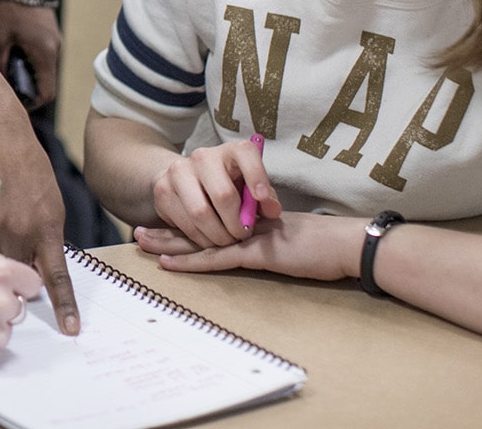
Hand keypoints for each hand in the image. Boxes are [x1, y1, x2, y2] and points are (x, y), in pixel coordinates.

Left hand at [0, 0, 60, 109]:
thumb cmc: (8, 6)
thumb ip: (0, 64)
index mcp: (45, 54)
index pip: (47, 93)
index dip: (31, 102)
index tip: (13, 101)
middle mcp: (55, 49)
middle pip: (45, 81)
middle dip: (25, 87)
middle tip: (4, 83)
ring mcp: (54, 39)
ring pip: (42, 67)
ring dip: (26, 71)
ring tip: (4, 64)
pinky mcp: (49, 31)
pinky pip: (42, 54)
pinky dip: (28, 58)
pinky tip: (10, 49)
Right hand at [0, 117, 80, 334]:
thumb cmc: (28, 168)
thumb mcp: (50, 203)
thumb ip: (44, 236)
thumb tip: (34, 265)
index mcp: (47, 229)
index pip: (56, 277)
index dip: (63, 306)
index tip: (69, 329)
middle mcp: (21, 231)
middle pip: (14, 271)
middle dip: (12, 266)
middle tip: (10, 237)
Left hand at [134, 211, 360, 281]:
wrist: (345, 245)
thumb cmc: (321, 245)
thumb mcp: (287, 239)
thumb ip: (266, 237)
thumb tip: (250, 242)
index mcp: (248, 219)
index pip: (209, 219)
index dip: (183, 221)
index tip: (159, 223)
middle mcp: (243, 224)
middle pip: (197, 225)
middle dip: (166, 229)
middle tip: (137, 232)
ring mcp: (248, 237)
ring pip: (200, 240)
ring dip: (170, 242)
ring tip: (142, 242)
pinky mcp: (256, 253)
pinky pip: (217, 259)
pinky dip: (191, 261)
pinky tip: (170, 263)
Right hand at [148, 136, 280, 247]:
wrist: (186, 180)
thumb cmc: (229, 185)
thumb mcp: (249, 188)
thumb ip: (266, 199)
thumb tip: (272, 210)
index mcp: (230, 151)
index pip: (246, 154)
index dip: (257, 176)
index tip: (263, 199)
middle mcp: (203, 156)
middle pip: (223, 194)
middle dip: (236, 224)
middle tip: (243, 237)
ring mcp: (178, 171)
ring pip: (200, 213)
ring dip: (218, 236)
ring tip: (227, 241)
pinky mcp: (162, 190)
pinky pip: (184, 223)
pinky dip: (201, 239)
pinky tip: (209, 239)